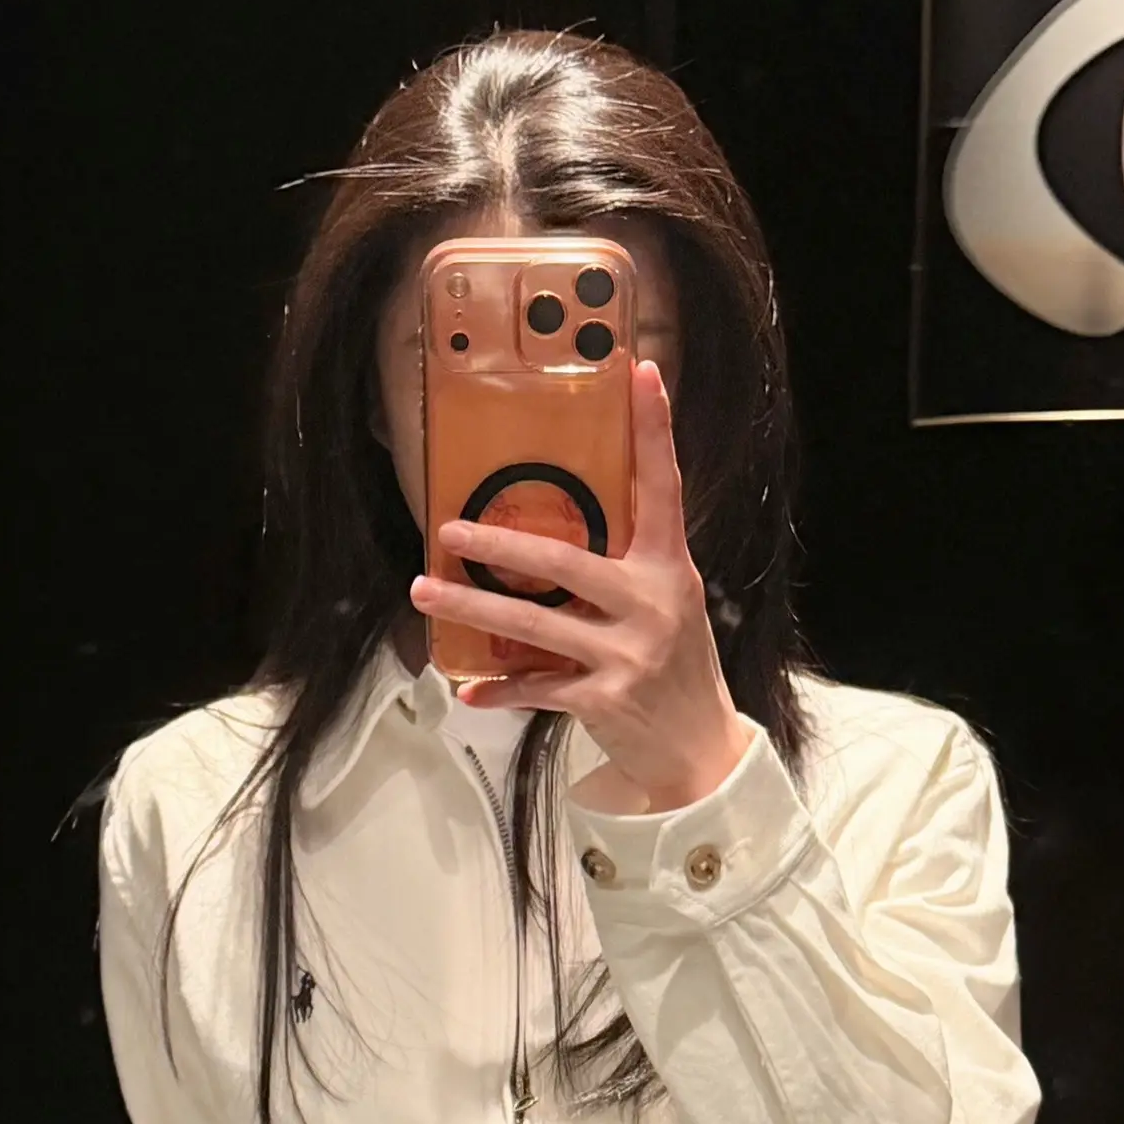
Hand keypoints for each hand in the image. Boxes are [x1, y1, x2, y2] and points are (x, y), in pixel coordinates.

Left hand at [408, 361, 748, 813]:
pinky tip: (467, 690)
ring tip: (424, 593)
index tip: (639, 374)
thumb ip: (624, 568)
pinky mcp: (605, 700)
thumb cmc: (675, 666)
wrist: (699, 749)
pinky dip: (499, 690)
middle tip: (449, 530)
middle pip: (567, 564)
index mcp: (668, 569)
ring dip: (472, 611)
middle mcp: (651, 605)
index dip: (653, 430)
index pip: (662, 487)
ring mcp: (628, 655)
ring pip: (536, 627)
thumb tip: (551, 531)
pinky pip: (537, 689)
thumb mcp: (667, 604)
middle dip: (501, 547)